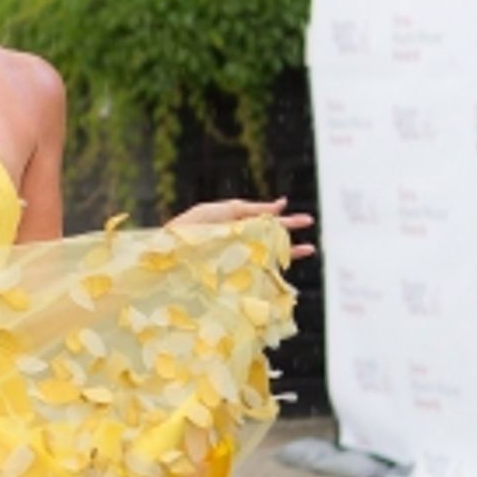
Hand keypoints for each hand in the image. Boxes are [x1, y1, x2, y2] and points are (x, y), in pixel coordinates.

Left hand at [167, 194, 316, 260]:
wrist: (166, 256)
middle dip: (290, 229)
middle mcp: (237, 241)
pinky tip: (287, 267)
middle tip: (310, 222)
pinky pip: (258, 270)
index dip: (280, 216)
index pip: (262, 218)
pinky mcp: (233, 273)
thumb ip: (248, 209)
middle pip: (269, 234)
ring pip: (268, 252)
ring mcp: (236, 257)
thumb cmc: (188, 231)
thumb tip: (281, 203)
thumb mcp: (219, 213)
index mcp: (233, 224)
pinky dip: (273, 269)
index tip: (296, 212)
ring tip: (311, 249)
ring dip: (290, 250)